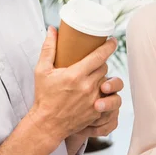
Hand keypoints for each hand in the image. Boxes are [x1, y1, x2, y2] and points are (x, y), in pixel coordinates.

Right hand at [29, 27, 116, 141]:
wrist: (47, 124)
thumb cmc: (44, 96)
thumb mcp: (42, 70)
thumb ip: (48, 48)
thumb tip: (52, 29)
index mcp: (76, 75)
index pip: (99, 56)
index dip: (109, 46)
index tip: (113, 40)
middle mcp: (87, 87)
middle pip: (104, 67)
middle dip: (100, 63)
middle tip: (92, 62)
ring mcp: (93, 100)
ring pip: (106, 81)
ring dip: (101, 77)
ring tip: (91, 76)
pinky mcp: (97, 111)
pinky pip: (107, 96)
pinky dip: (102, 92)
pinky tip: (95, 91)